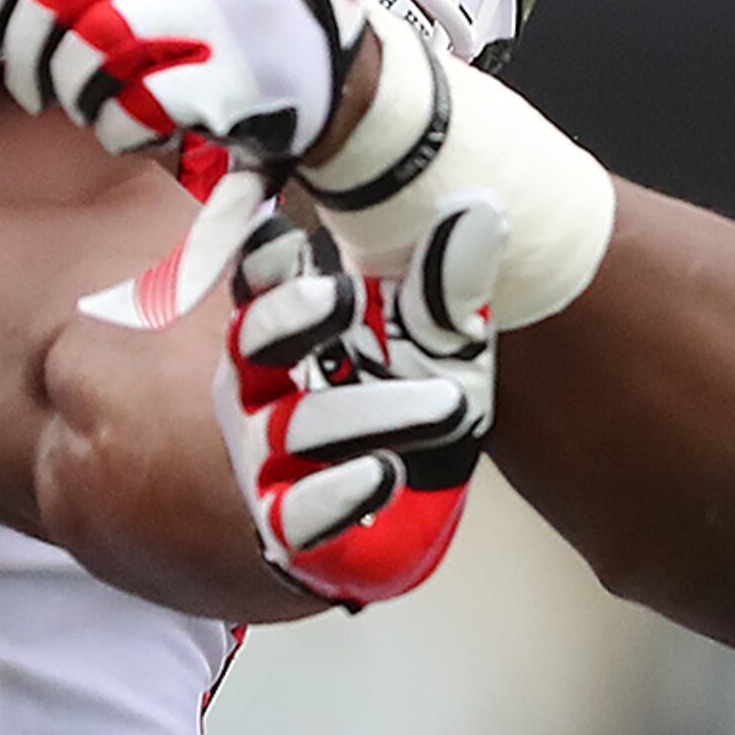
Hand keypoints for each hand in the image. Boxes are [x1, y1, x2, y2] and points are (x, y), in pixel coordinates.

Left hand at [0, 0, 360, 167]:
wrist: (324, 65)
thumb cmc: (211, 3)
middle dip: (29, 54)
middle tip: (31, 88)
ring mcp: (225, 6)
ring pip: (98, 50)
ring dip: (75, 95)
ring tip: (92, 103)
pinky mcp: (241, 74)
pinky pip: (141, 106)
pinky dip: (121, 128)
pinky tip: (137, 126)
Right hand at [213, 193, 507, 606]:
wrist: (407, 515)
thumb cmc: (406, 402)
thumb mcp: (438, 341)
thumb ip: (446, 286)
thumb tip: (478, 210)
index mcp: (283, 328)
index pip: (258, 283)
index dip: (263, 259)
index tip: (285, 235)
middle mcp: (260, 386)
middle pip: (257, 341)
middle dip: (297, 315)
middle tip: (352, 295)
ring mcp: (267, 457)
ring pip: (298, 427)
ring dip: (373, 411)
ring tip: (449, 403)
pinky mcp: (286, 524)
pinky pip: (296, 513)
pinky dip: (339, 493)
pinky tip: (385, 474)